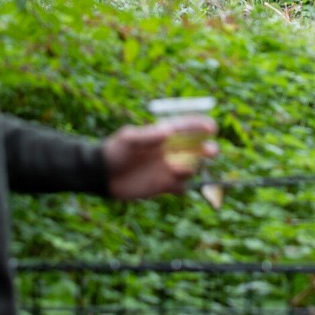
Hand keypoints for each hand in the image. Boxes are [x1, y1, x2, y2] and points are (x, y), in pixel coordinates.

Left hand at [102, 117, 216, 199]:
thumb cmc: (114, 151)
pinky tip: (173, 186)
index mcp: (162, 135)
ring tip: (176, 169)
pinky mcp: (162, 186)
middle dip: (206, 149)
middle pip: (195, 149)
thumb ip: (147, 136)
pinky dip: (181, 187)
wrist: (102, 175)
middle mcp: (169, 151)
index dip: (200, 127)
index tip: (212, 127)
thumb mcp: (128, 139)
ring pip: (190, 168)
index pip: (187, 128)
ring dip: (191, 168)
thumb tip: (168, 132)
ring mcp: (167, 169)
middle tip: (211, 151)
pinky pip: (180, 187)